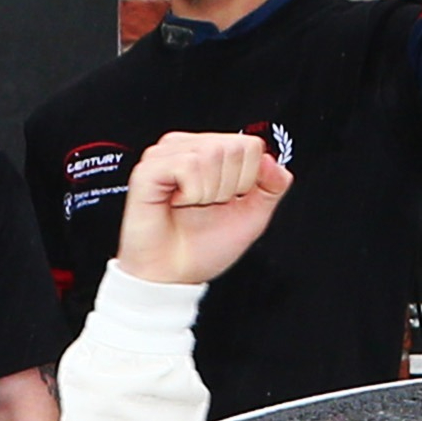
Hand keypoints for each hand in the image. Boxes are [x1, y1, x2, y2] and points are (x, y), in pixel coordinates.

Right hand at [118, 130, 289, 286]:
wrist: (173, 276)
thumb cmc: (204, 247)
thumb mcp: (253, 215)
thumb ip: (273, 186)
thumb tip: (271, 159)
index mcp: (210, 151)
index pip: (251, 145)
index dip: (248, 180)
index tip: (227, 202)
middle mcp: (187, 147)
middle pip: (234, 147)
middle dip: (229, 187)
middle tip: (205, 206)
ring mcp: (165, 155)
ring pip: (212, 153)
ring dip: (209, 192)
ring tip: (190, 205)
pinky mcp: (148, 168)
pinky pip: (188, 165)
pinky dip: (191, 192)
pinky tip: (175, 203)